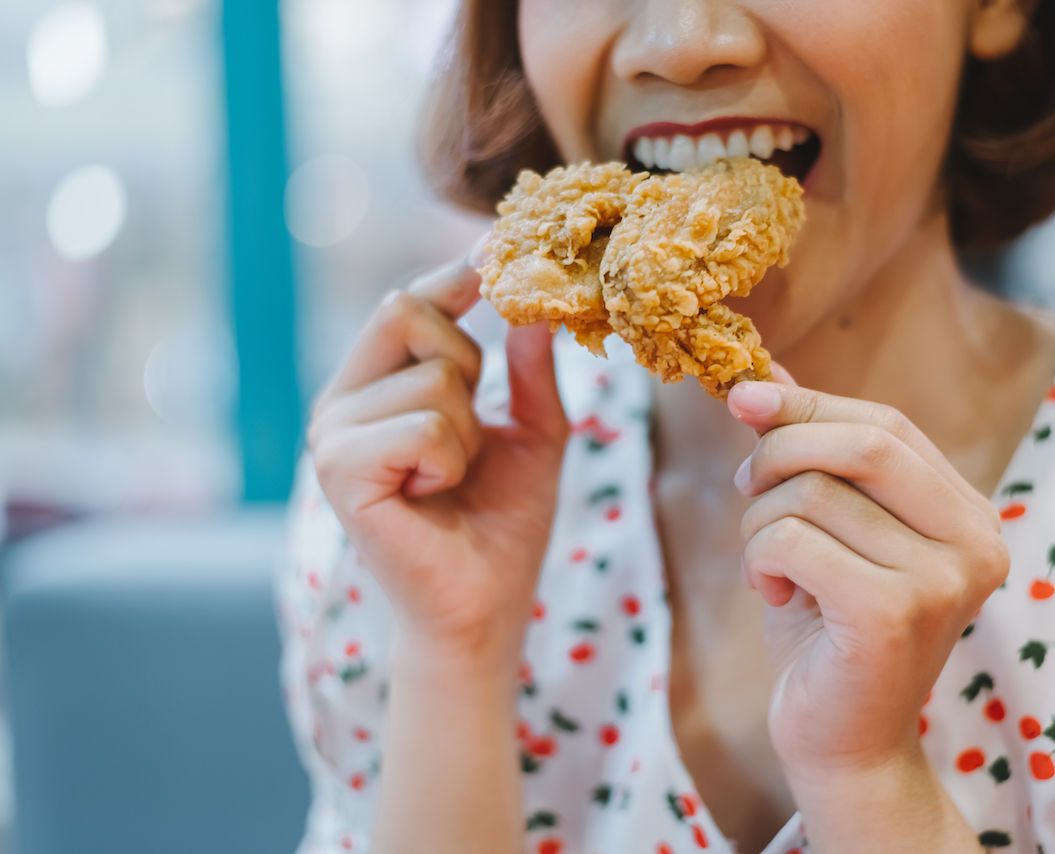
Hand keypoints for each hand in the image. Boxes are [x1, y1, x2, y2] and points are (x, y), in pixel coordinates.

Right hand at [307, 251, 568, 665]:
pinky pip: (424, 424)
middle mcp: (342, 402)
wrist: (483, 609)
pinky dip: (452, 460)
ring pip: (431, 376)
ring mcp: (333, 435)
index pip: (407, 301)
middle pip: (406, 310)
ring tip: (453, 479)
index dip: (453, 274)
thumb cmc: (501, 524)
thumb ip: (530, 368)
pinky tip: (433, 496)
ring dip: (471, 432)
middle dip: (467, 364)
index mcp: (377, 387)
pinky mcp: (340, 471)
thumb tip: (538, 302)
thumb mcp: (532, 432)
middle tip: (474, 432)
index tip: (500, 245)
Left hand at [726, 366, 1008, 784]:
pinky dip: (758, 559)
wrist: (841, 739)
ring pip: (812, 493)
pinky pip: (792, 540)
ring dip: (759, 521)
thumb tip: (760, 372)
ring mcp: (942, 580)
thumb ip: (805, 450)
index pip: (887, 423)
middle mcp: (975, 543)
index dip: (809, 402)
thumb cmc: (827, 627)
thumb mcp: (822, 526)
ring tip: (765, 566)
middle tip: (744, 488)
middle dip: (780, 451)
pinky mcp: (893, 614)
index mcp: (968, 515)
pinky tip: (771, 594)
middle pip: (862, 442)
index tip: (742, 396)